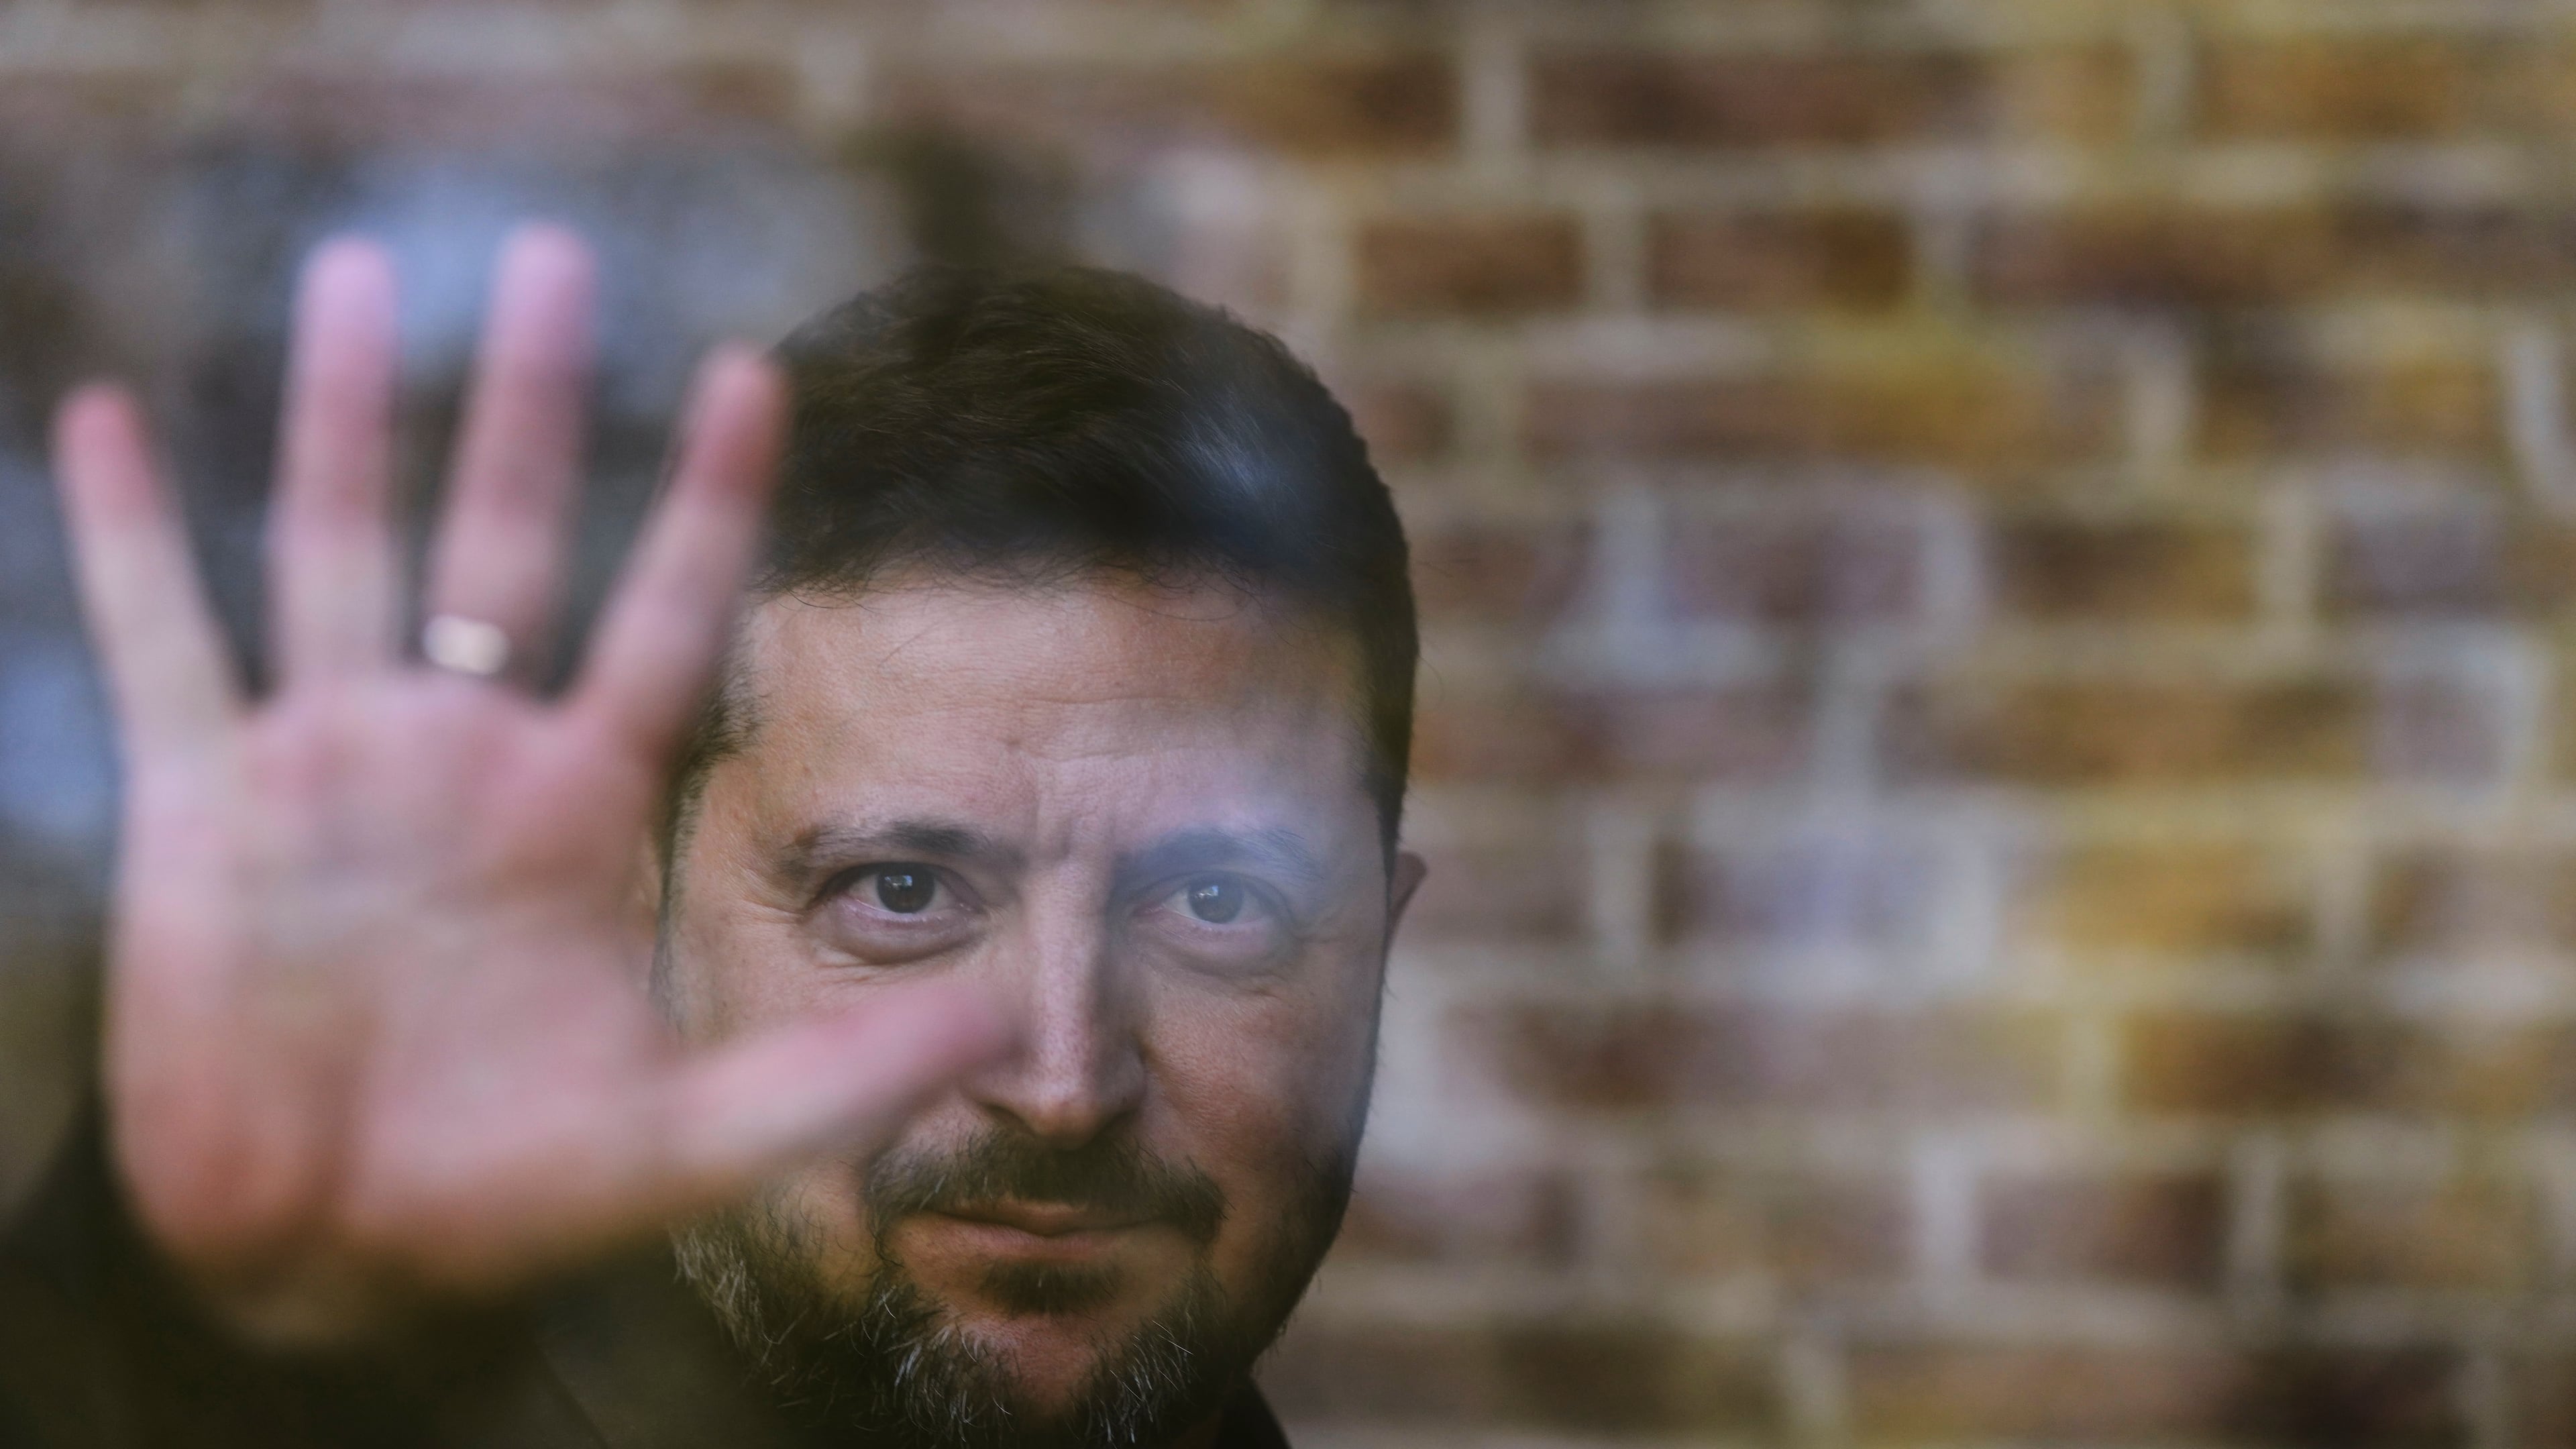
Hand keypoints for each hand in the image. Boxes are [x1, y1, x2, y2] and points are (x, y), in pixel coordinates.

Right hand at [52, 228, 1008, 1342]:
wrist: (332, 1257)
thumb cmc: (512, 1196)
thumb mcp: (692, 1144)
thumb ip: (843, 1077)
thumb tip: (1008, 1022)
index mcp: (580, 807)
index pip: (667, 616)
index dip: (713, 498)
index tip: (759, 370)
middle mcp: (464, 756)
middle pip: (507, 539)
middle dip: (530, 405)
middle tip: (561, 260)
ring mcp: (330, 768)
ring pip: (338, 551)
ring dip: (345, 419)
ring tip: (363, 272)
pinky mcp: (203, 811)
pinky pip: (163, 645)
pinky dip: (129, 539)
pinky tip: (107, 417)